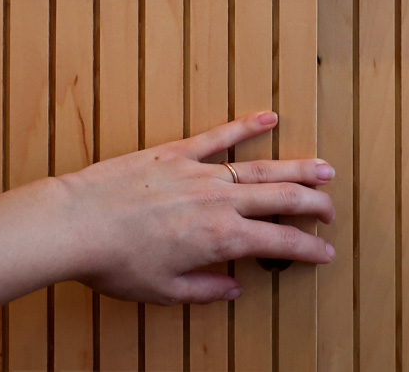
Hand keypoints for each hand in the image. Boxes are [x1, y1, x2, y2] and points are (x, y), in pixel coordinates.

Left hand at [56, 111, 334, 305]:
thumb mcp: (163, 291)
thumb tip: (232, 288)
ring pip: (262, 167)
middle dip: (314, 205)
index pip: (279, 243)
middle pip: (282, 199)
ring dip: (298, 167)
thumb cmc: (114, 262)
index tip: (325, 253)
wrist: (76, 223)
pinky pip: (220, 136)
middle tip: (332, 211)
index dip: (308, 249)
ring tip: (324, 168)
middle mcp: (220, 202)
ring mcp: (201, 173)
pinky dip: (247, 125)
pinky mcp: (177, 153)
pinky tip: (269, 117)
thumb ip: (205, 290)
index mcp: (221, 240)